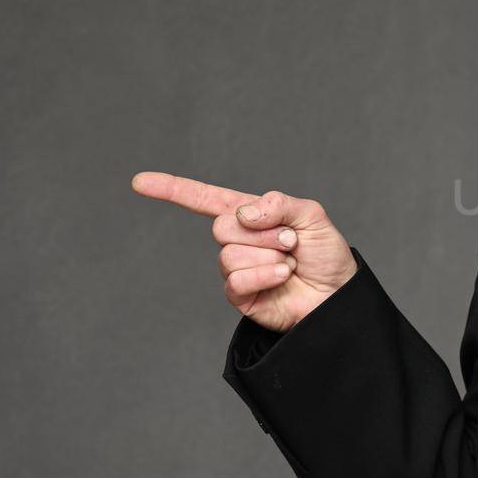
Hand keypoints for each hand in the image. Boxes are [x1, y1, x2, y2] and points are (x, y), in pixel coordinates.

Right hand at [131, 171, 356, 331]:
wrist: (338, 295)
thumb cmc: (326, 254)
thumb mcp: (311, 215)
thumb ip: (279, 204)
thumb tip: (243, 213)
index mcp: (250, 215)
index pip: (205, 199)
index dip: (172, 189)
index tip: (140, 182)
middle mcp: (238, 240)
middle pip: (222, 226)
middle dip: (263, 232)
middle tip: (290, 241)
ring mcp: (236, 268)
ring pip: (230, 254)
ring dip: (269, 254)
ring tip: (289, 261)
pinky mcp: (239, 295)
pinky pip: (236, 280)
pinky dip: (265, 274)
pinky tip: (283, 276)